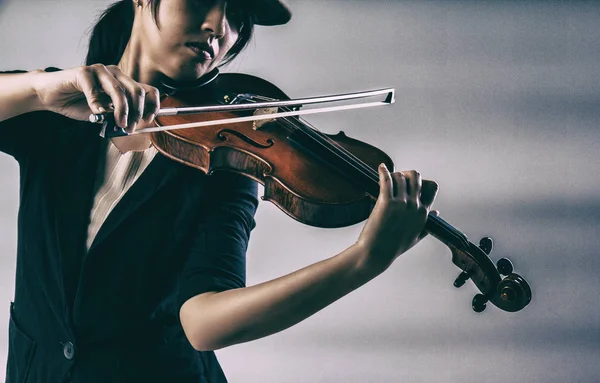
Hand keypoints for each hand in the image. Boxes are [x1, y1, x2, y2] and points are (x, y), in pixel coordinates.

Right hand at [31, 64, 159, 132]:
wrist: (51, 96)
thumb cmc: (79, 104)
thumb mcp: (105, 114)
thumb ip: (118, 116)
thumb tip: (132, 125)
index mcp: (124, 83)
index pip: (147, 90)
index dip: (152, 105)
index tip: (149, 119)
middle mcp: (115, 74)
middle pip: (137, 91)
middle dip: (136, 112)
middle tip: (129, 127)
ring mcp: (99, 71)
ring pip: (119, 90)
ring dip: (121, 110)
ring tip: (118, 124)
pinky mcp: (83, 72)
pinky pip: (94, 89)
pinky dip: (96, 104)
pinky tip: (95, 113)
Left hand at [355, 163, 438, 271]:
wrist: (376, 253)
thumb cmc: (394, 246)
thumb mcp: (416, 236)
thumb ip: (427, 223)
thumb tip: (436, 212)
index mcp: (423, 213)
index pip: (432, 187)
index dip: (421, 182)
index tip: (410, 184)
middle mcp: (415, 206)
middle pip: (416, 176)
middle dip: (406, 174)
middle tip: (396, 178)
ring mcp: (401, 203)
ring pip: (400, 176)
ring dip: (393, 175)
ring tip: (385, 179)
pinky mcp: (387, 202)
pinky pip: (387, 179)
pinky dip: (383, 171)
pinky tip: (381, 167)